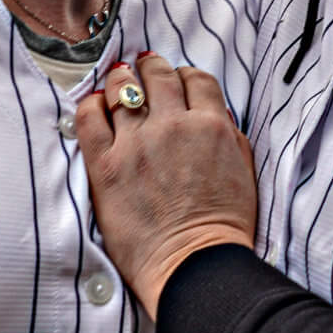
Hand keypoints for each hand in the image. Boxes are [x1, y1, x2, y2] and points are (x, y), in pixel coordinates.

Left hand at [77, 53, 257, 312]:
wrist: (195, 265)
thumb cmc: (223, 228)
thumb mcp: (242, 171)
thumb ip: (227, 135)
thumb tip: (211, 114)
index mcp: (212, 126)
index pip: (196, 79)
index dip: (184, 75)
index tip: (176, 81)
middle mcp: (174, 126)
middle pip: (158, 75)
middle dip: (151, 67)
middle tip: (144, 68)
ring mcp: (137, 143)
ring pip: (122, 89)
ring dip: (120, 80)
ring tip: (118, 81)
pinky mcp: (106, 165)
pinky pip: (90, 118)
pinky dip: (91, 105)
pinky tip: (96, 107)